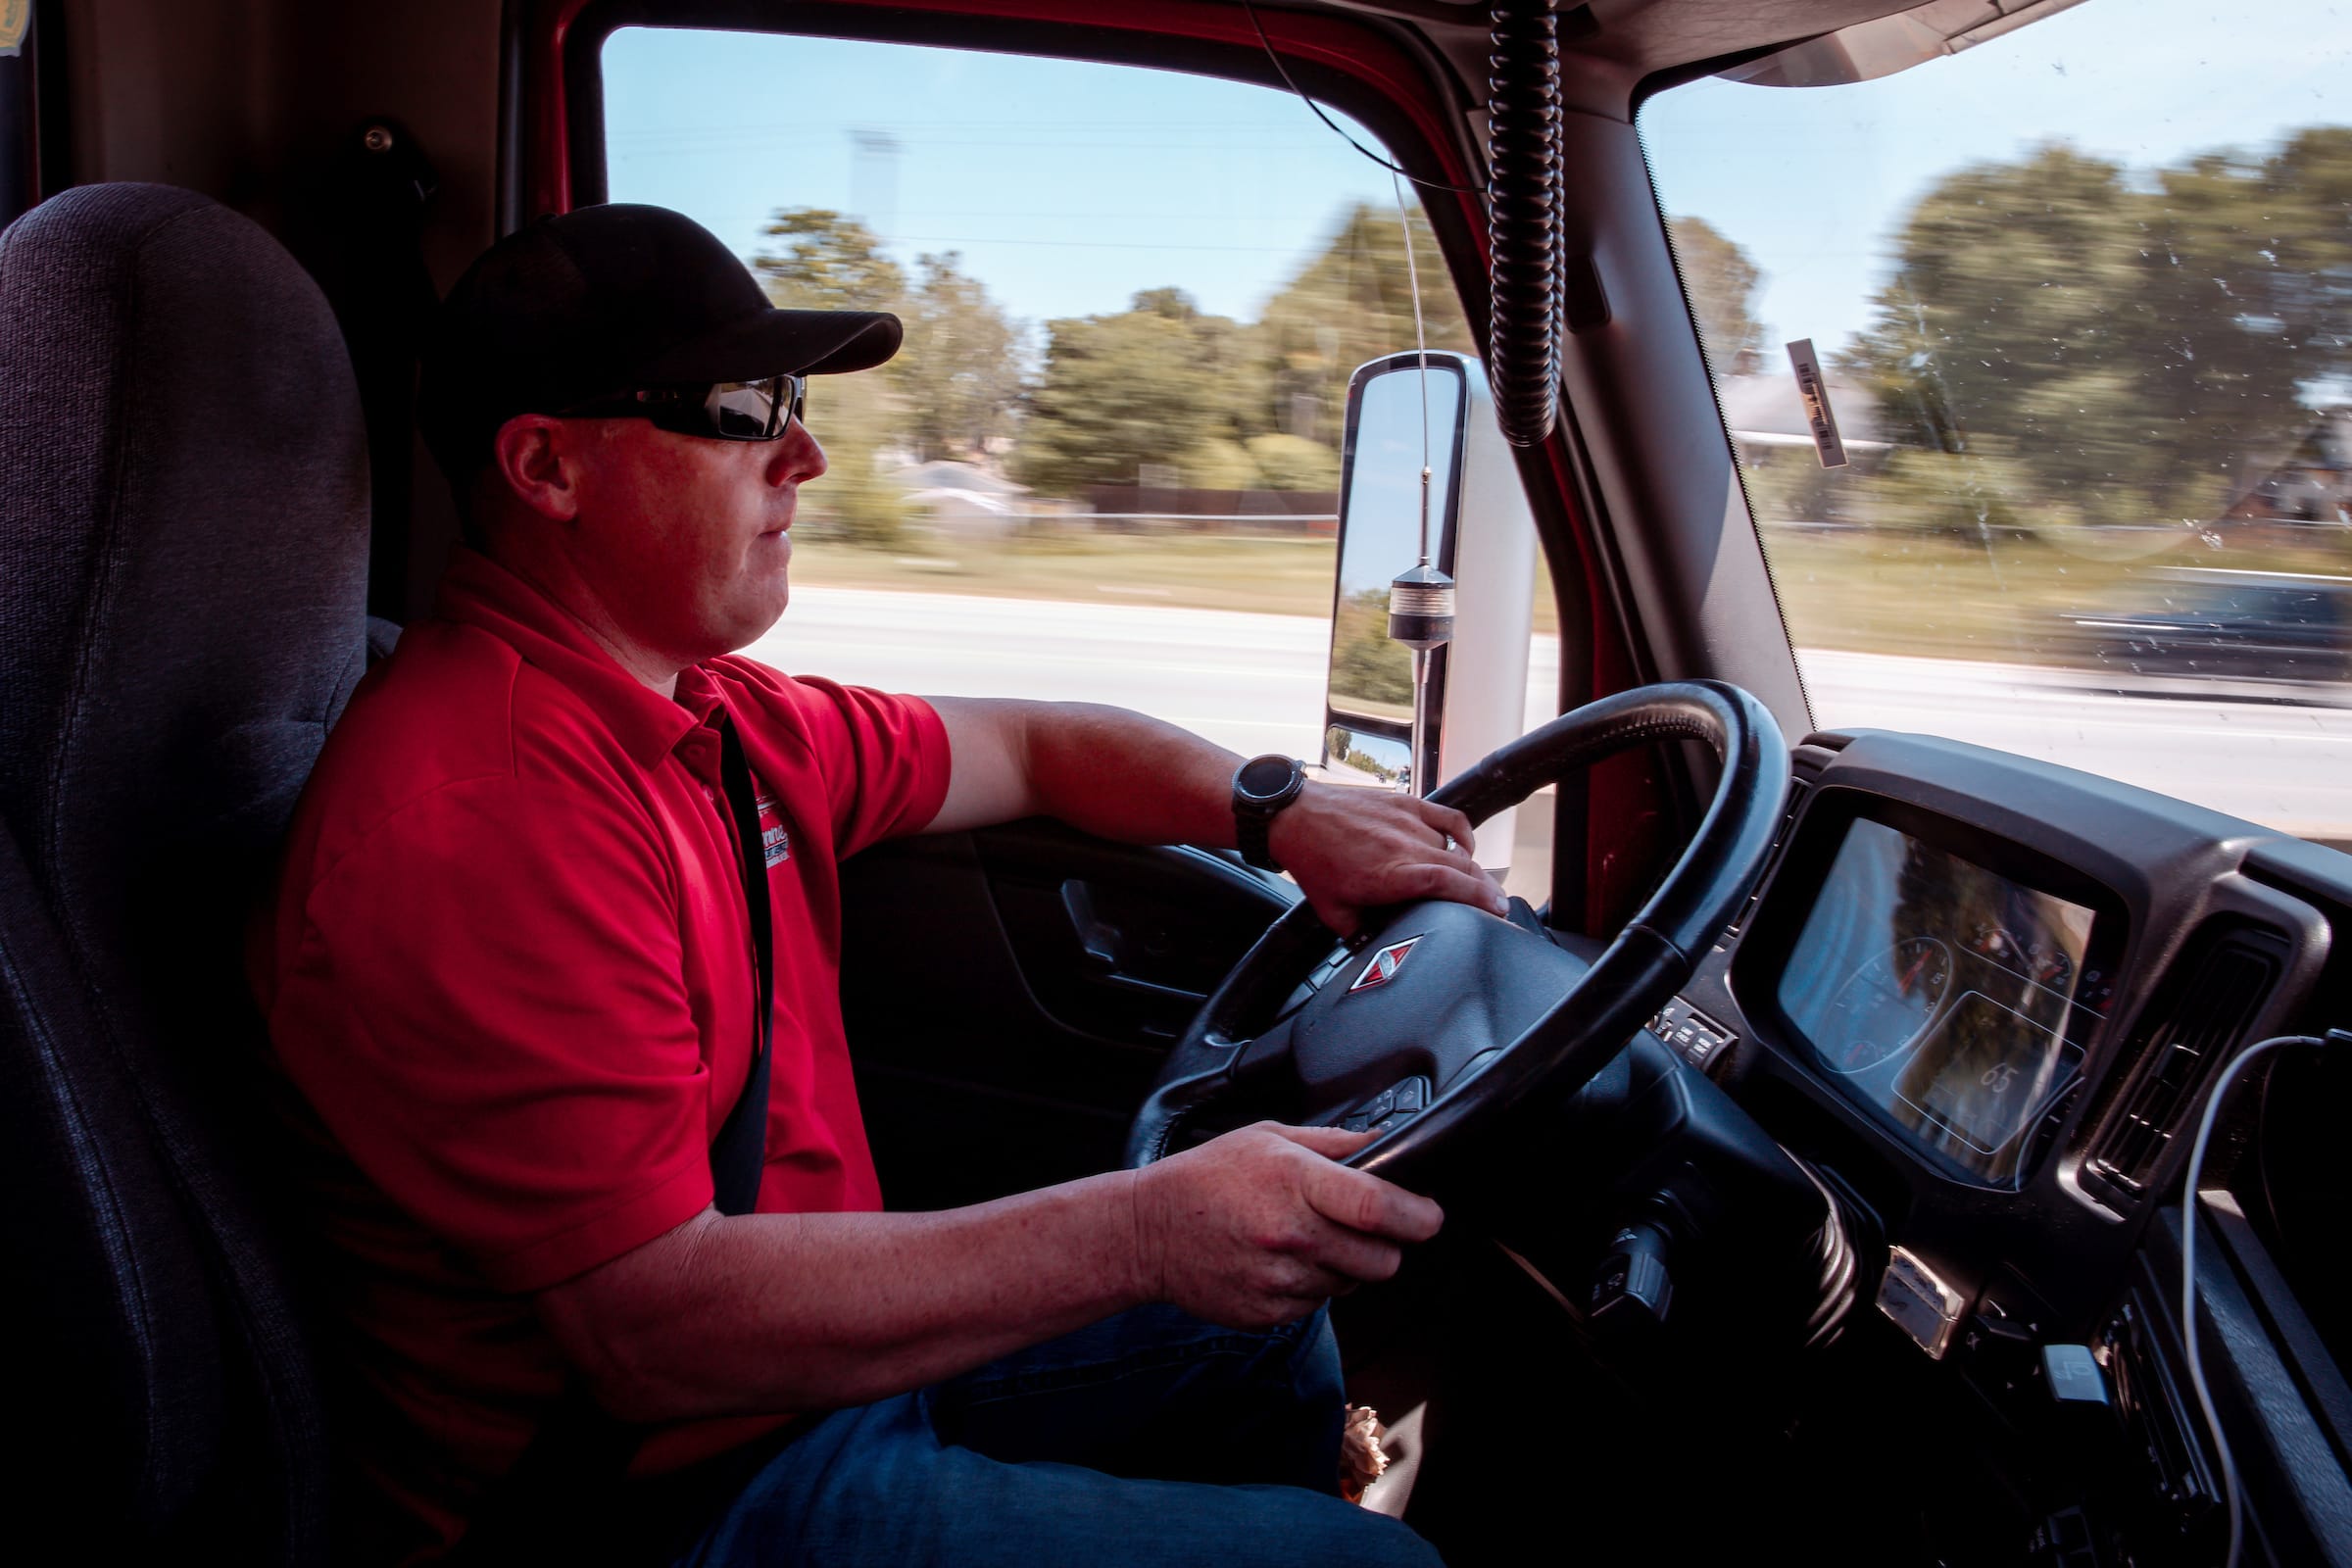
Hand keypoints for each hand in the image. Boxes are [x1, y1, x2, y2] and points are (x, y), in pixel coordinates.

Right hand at [1126, 1122, 1445, 1329]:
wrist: (1148, 1231)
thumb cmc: (1207, 1177)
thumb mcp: (1268, 1138)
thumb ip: (1333, 1143)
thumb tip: (1385, 1144)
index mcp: (1294, 1182)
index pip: (1378, 1207)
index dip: (1419, 1215)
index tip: (1429, 1214)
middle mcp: (1291, 1234)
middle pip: (1381, 1259)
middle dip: (1388, 1245)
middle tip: (1366, 1227)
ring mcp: (1279, 1279)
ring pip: (1353, 1284)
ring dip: (1346, 1265)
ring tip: (1308, 1238)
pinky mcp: (1268, 1313)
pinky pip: (1319, 1304)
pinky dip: (1313, 1285)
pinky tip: (1283, 1260)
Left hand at [1266, 782, 1507, 935]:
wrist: (1296, 817)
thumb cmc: (1312, 861)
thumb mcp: (1334, 912)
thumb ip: (1361, 933)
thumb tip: (1376, 950)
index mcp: (1393, 876)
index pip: (1452, 884)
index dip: (1481, 898)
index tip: (1499, 912)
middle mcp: (1407, 847)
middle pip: (1464, 868)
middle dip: (1487, 889)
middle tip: (1497, 906)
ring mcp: (1409, 822)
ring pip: (1456, 849)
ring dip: (1470, 868)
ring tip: (1476, 884)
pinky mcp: (1406, 803)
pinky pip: (1449, 819)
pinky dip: (1463, 834)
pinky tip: (1464, 847)